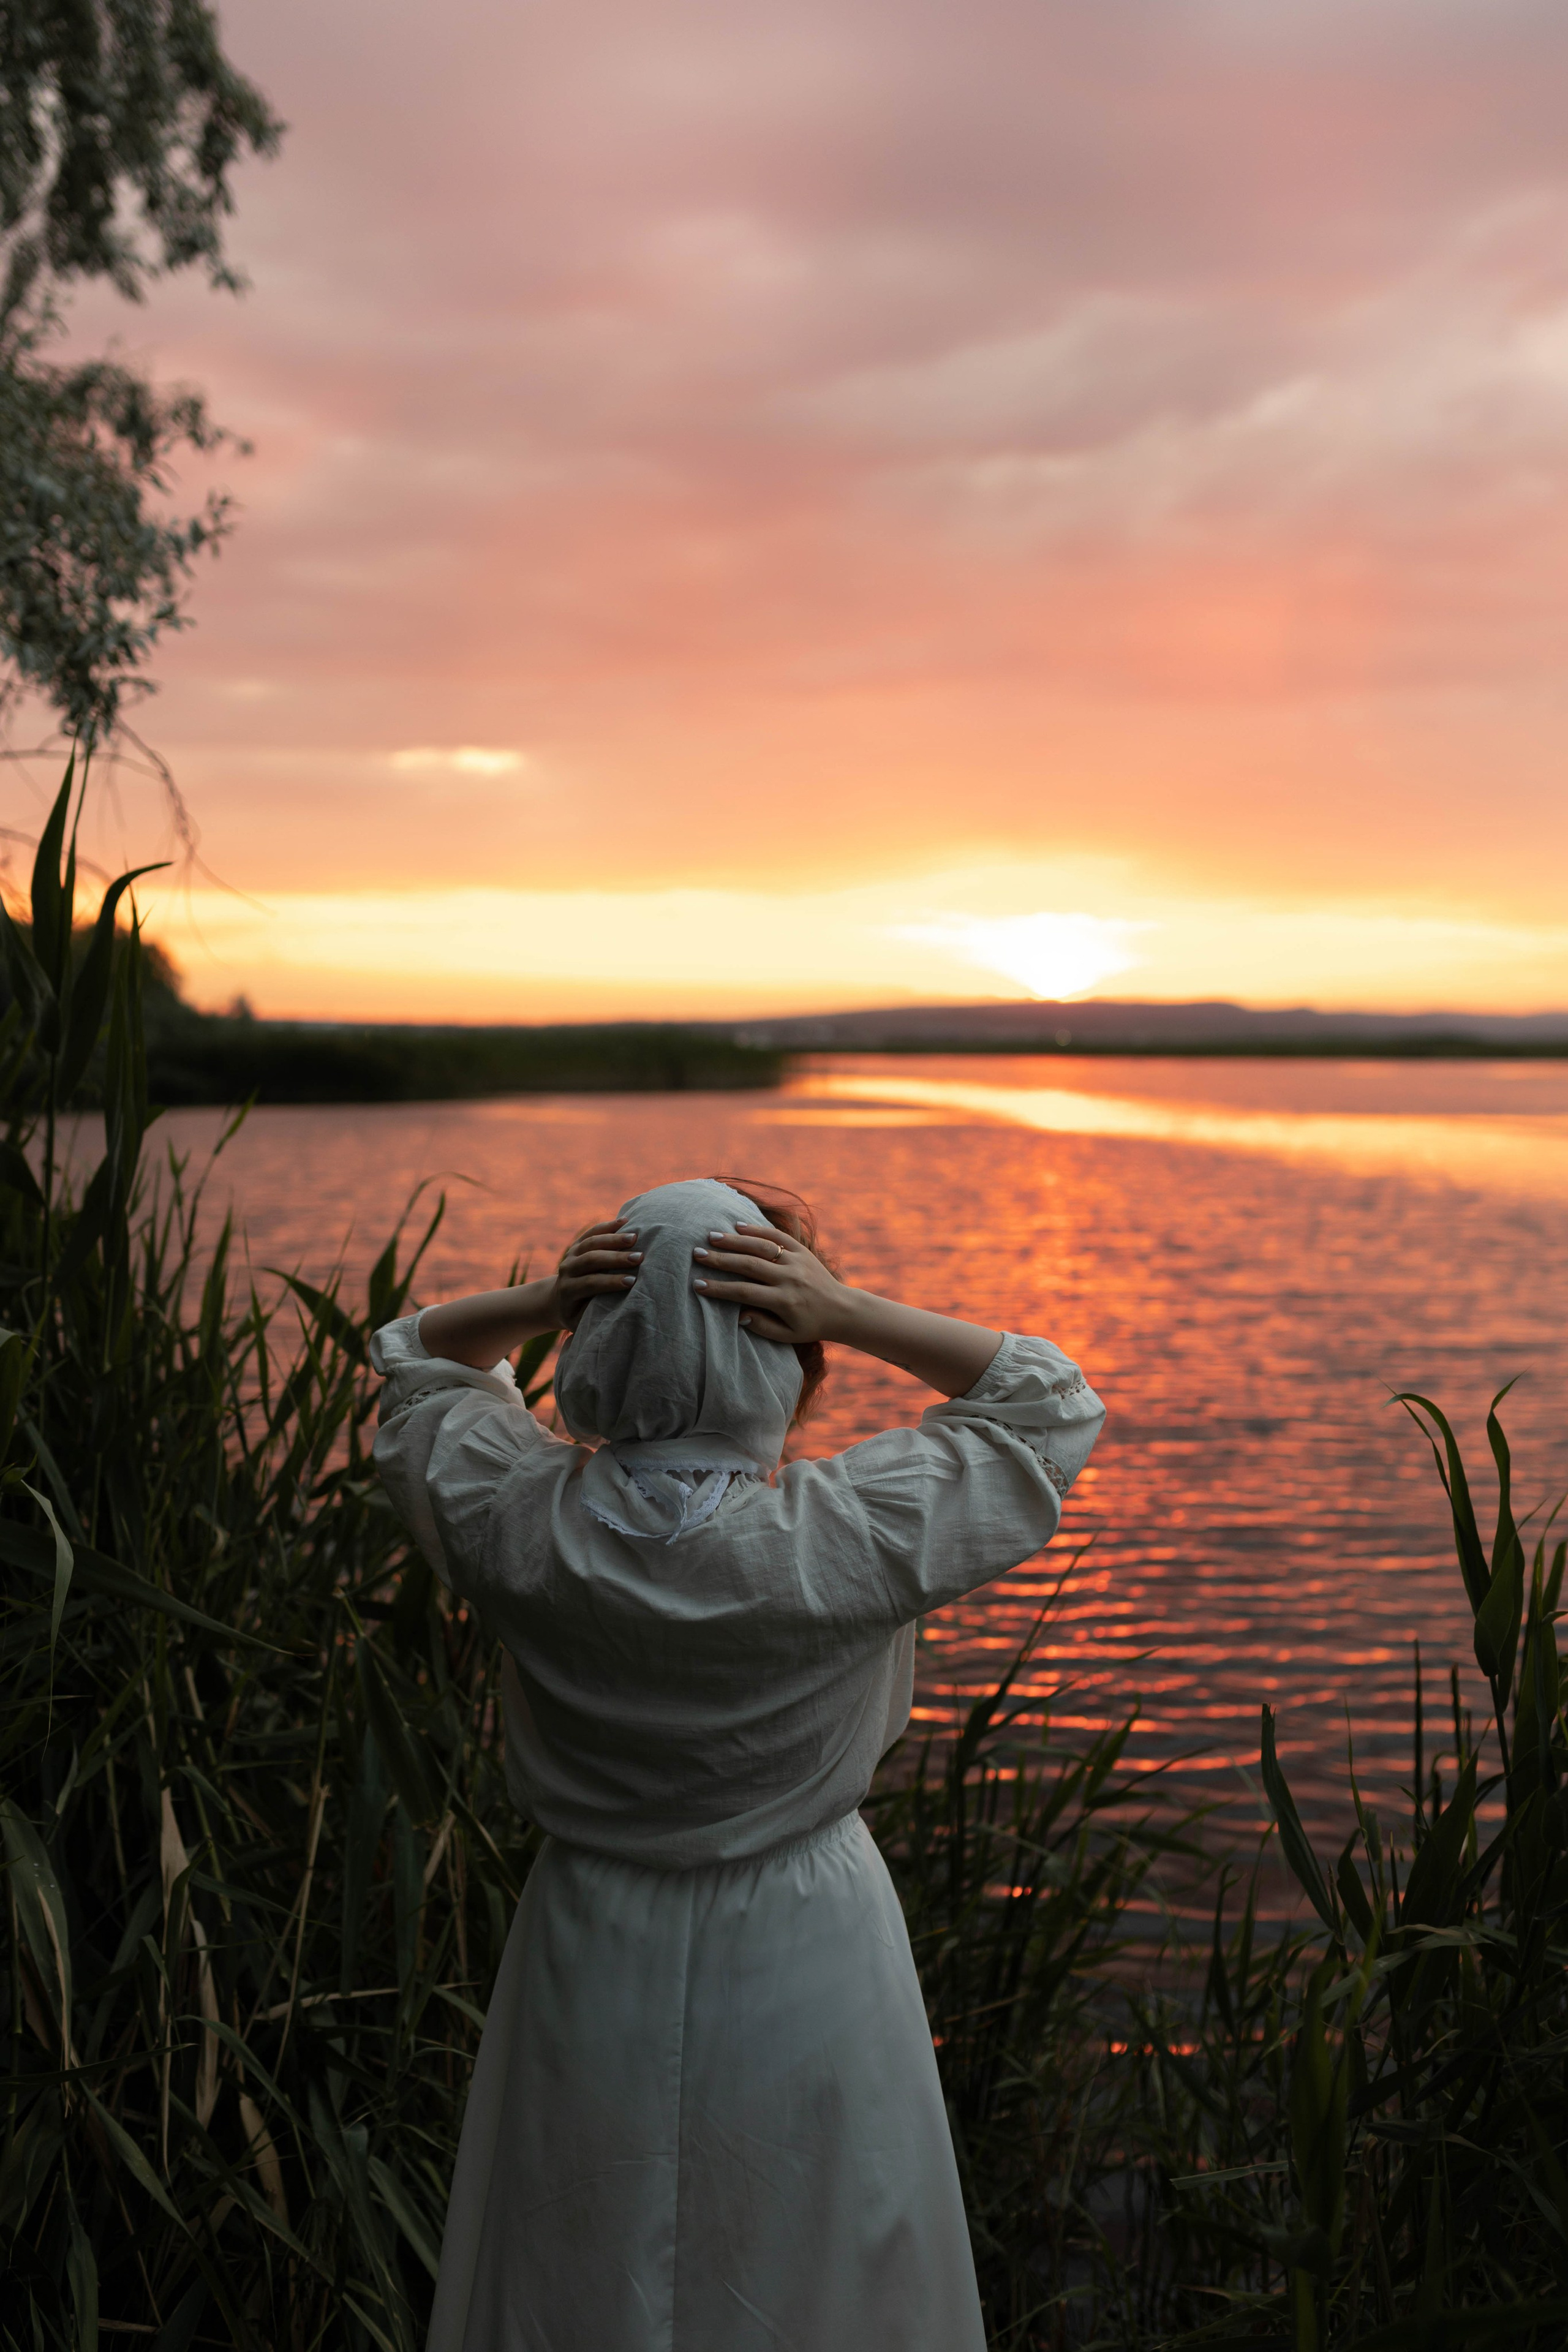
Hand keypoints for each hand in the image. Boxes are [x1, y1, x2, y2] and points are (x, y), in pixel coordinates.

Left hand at [552, 1218, 640, 1328]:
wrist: (557, 1301)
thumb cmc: (578, 1315)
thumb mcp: (582, 1321)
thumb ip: (597, 1316)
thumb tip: (623, 1315)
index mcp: (568, 1291)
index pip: (590, 1283)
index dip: (610, 1282)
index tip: (632, 1281)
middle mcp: (567, 1270)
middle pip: (591, 1260)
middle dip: (616, 1258)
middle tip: (639, 1257)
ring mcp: (570, 1255)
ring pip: (591, 1242)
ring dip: (614, 1239)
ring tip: (635, 1237)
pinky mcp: (576, 1245)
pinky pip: (591, 1232)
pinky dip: (607, 1226)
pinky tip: (625, 1221)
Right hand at [691, 1223, 845, 1343]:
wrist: (842, 1309)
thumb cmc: (810, 1325)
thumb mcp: (787, 1335)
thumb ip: (762, 1327)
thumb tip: (738, 1314)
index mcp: (784, 1301)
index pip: (745, 1292)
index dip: (720, 1289)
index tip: (697, 1285)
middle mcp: (790, 1278)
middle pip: (749, 1265)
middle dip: (721, 1259)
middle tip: (697, 1254)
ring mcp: (797, 1261)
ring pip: (762, 1247)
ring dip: (735, 1240)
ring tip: (712, 1236)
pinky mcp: (803, 1250)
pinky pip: (778, 1236)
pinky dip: (758, 1230)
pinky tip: (739, 1226)